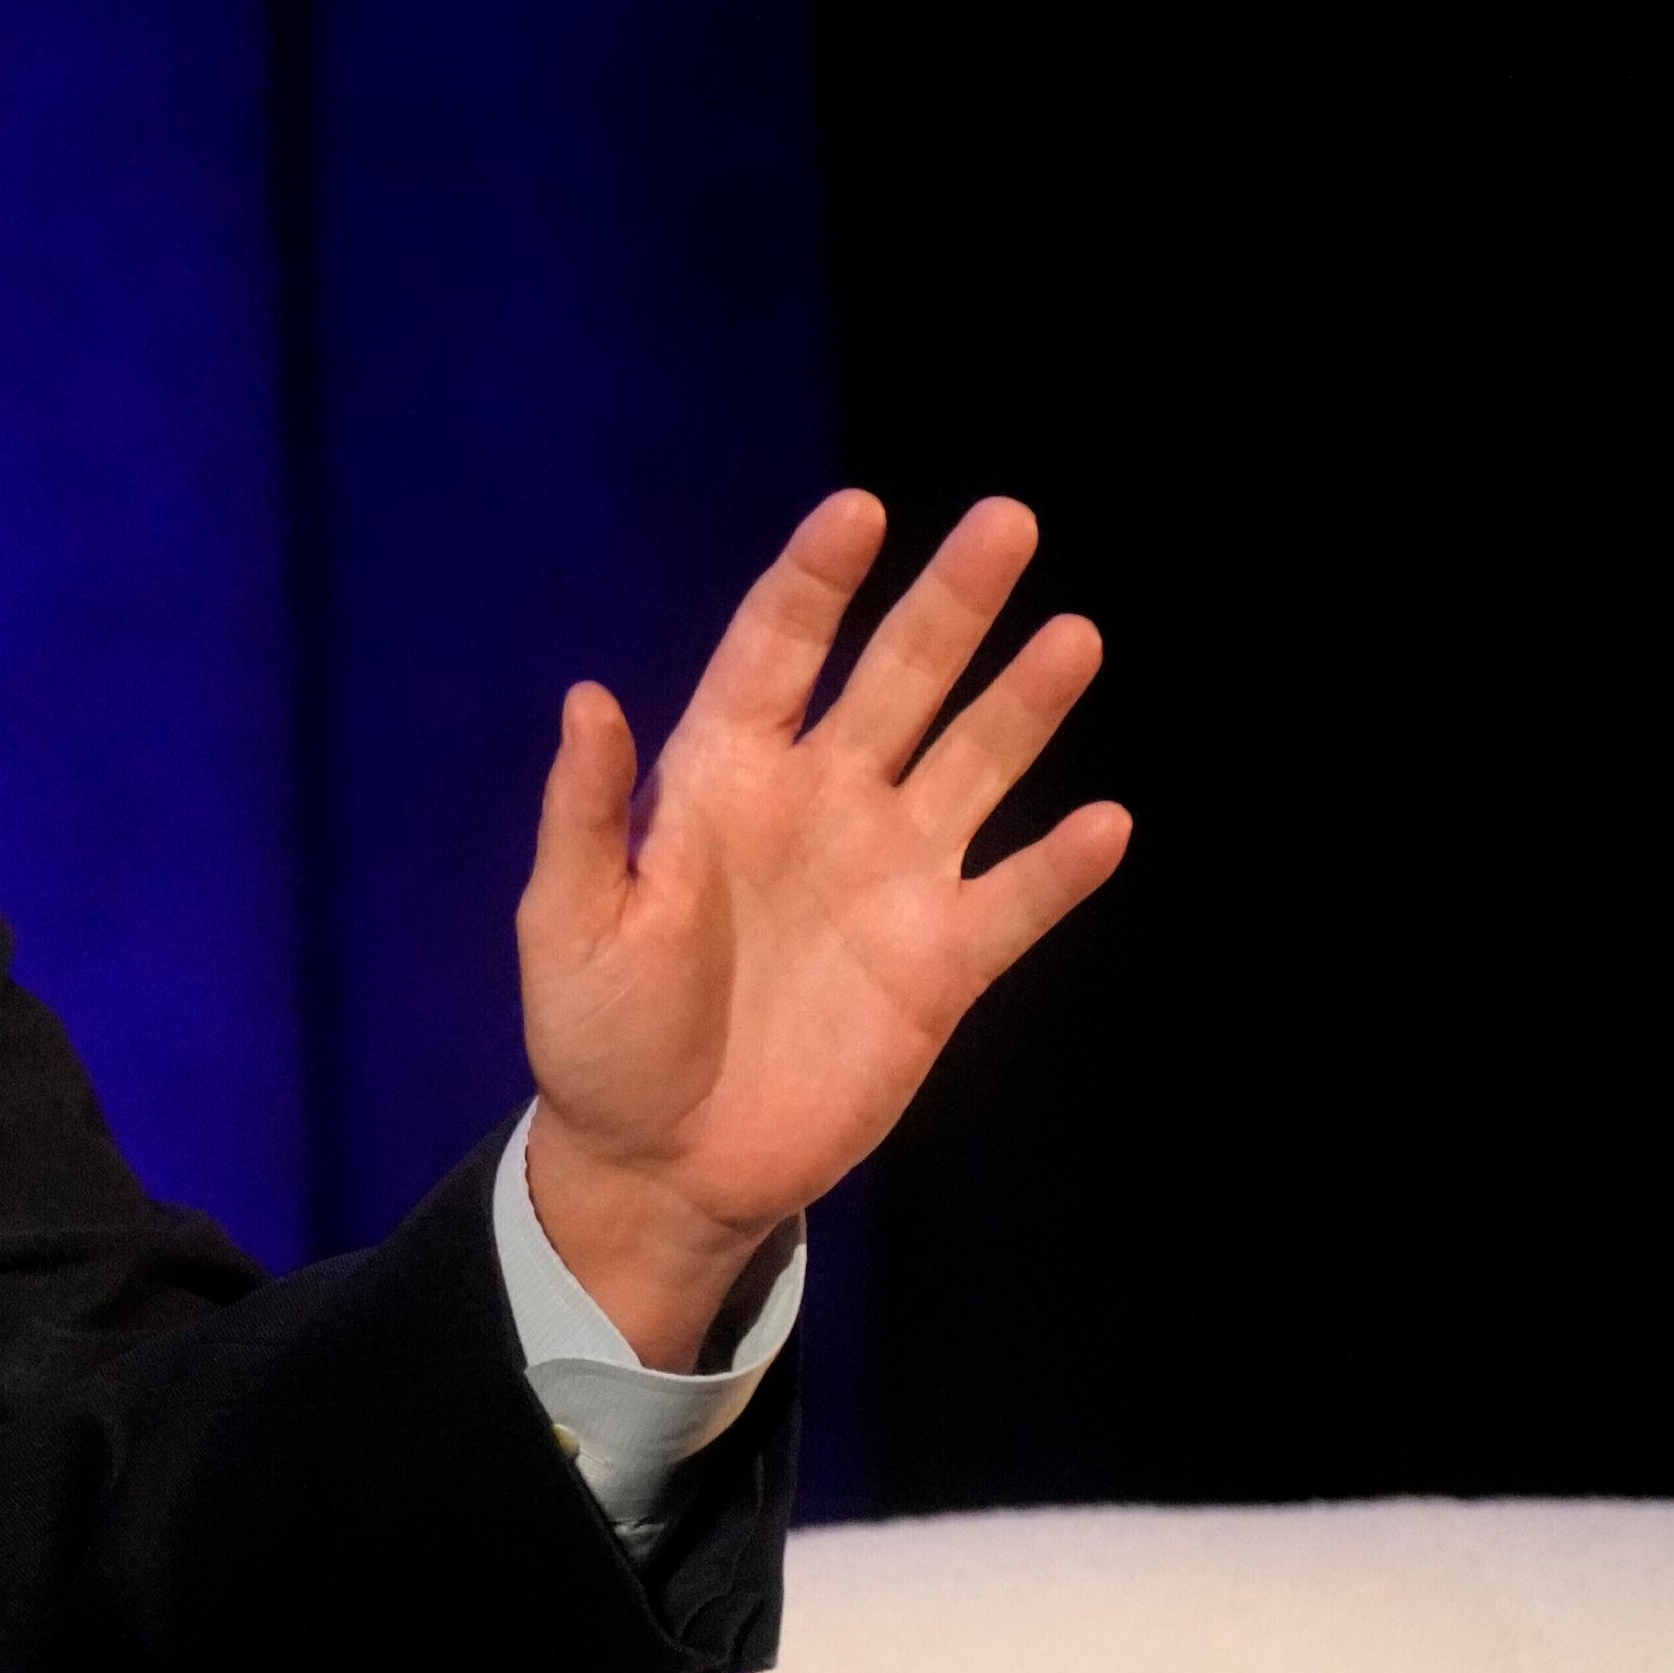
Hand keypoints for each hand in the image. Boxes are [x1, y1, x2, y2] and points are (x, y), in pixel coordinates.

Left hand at [514, 492, 1129, 1367]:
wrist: (662, 1162)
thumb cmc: (598, 1035)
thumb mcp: (567, 925)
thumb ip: (583, 817)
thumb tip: (587, 696)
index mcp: (719, 779)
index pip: (775, 653)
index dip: (815, 581)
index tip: (856, 510)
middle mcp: (818, 803)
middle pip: (897, 679)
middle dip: (949, 604)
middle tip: (1007, 520)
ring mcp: (888, 876)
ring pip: (973, 765)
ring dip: (1024, 704)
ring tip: (1075, 636)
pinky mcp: (940, 963)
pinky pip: (1014, 901)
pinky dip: (1060, 868)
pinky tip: (1106, 823)